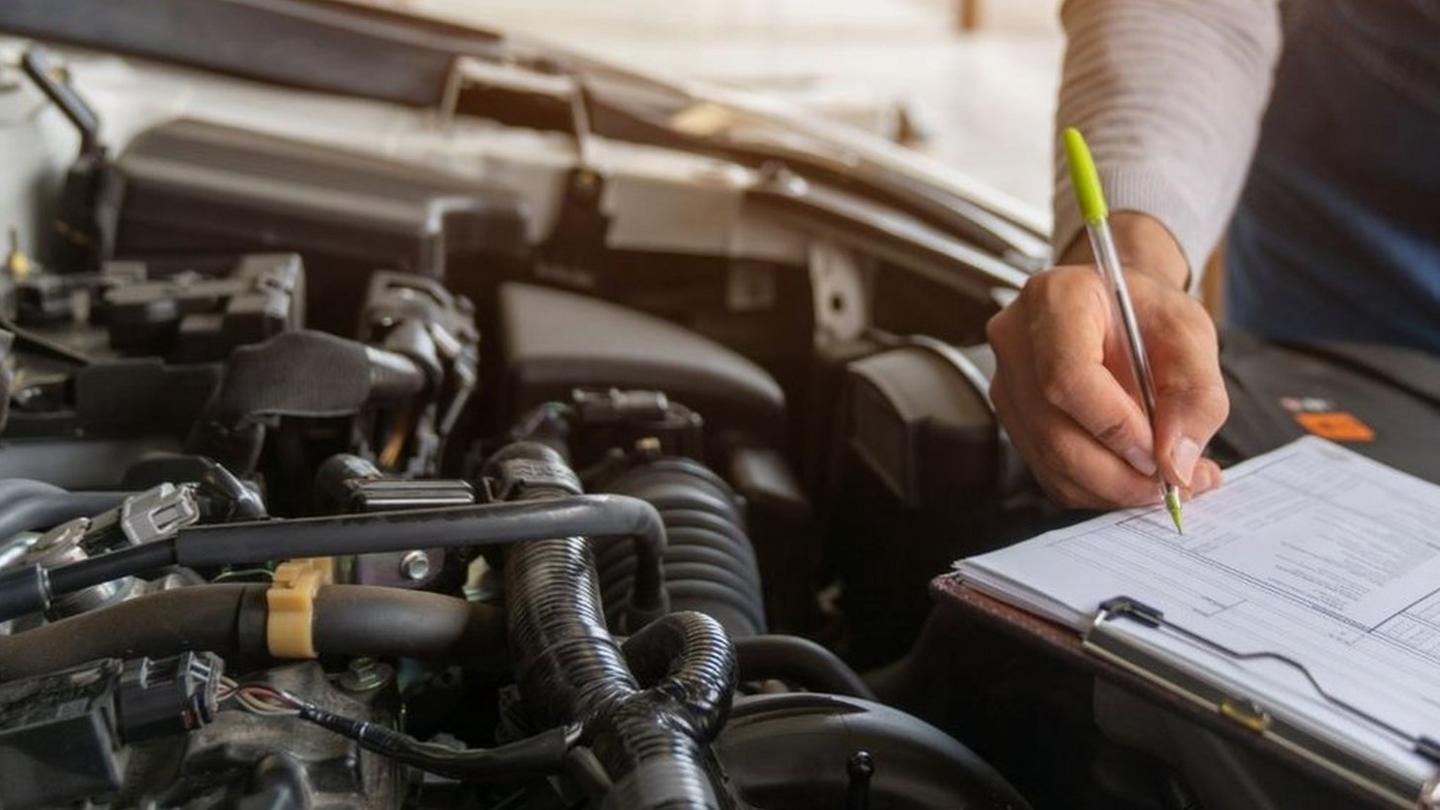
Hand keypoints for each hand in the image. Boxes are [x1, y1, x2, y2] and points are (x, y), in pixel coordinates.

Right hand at [986, 214, 1227, 507]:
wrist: (1119, 309)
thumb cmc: (1149, 313)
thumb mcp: (1191, 335)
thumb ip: (1196, 395)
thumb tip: (1176, 464)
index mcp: (1057, 300)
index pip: (1067, 375)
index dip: (1114, 426)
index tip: (1161, 456)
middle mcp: (1017, 340)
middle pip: (1053, 430)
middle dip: (1118, 473)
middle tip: (1173, 484)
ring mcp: (1007, 382)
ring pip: (1050, 460)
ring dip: (1112, 488)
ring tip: (1165, 483)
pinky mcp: (1014, 418)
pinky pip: (1049, 471)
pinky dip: (1097, 488)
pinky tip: (1133, 477)